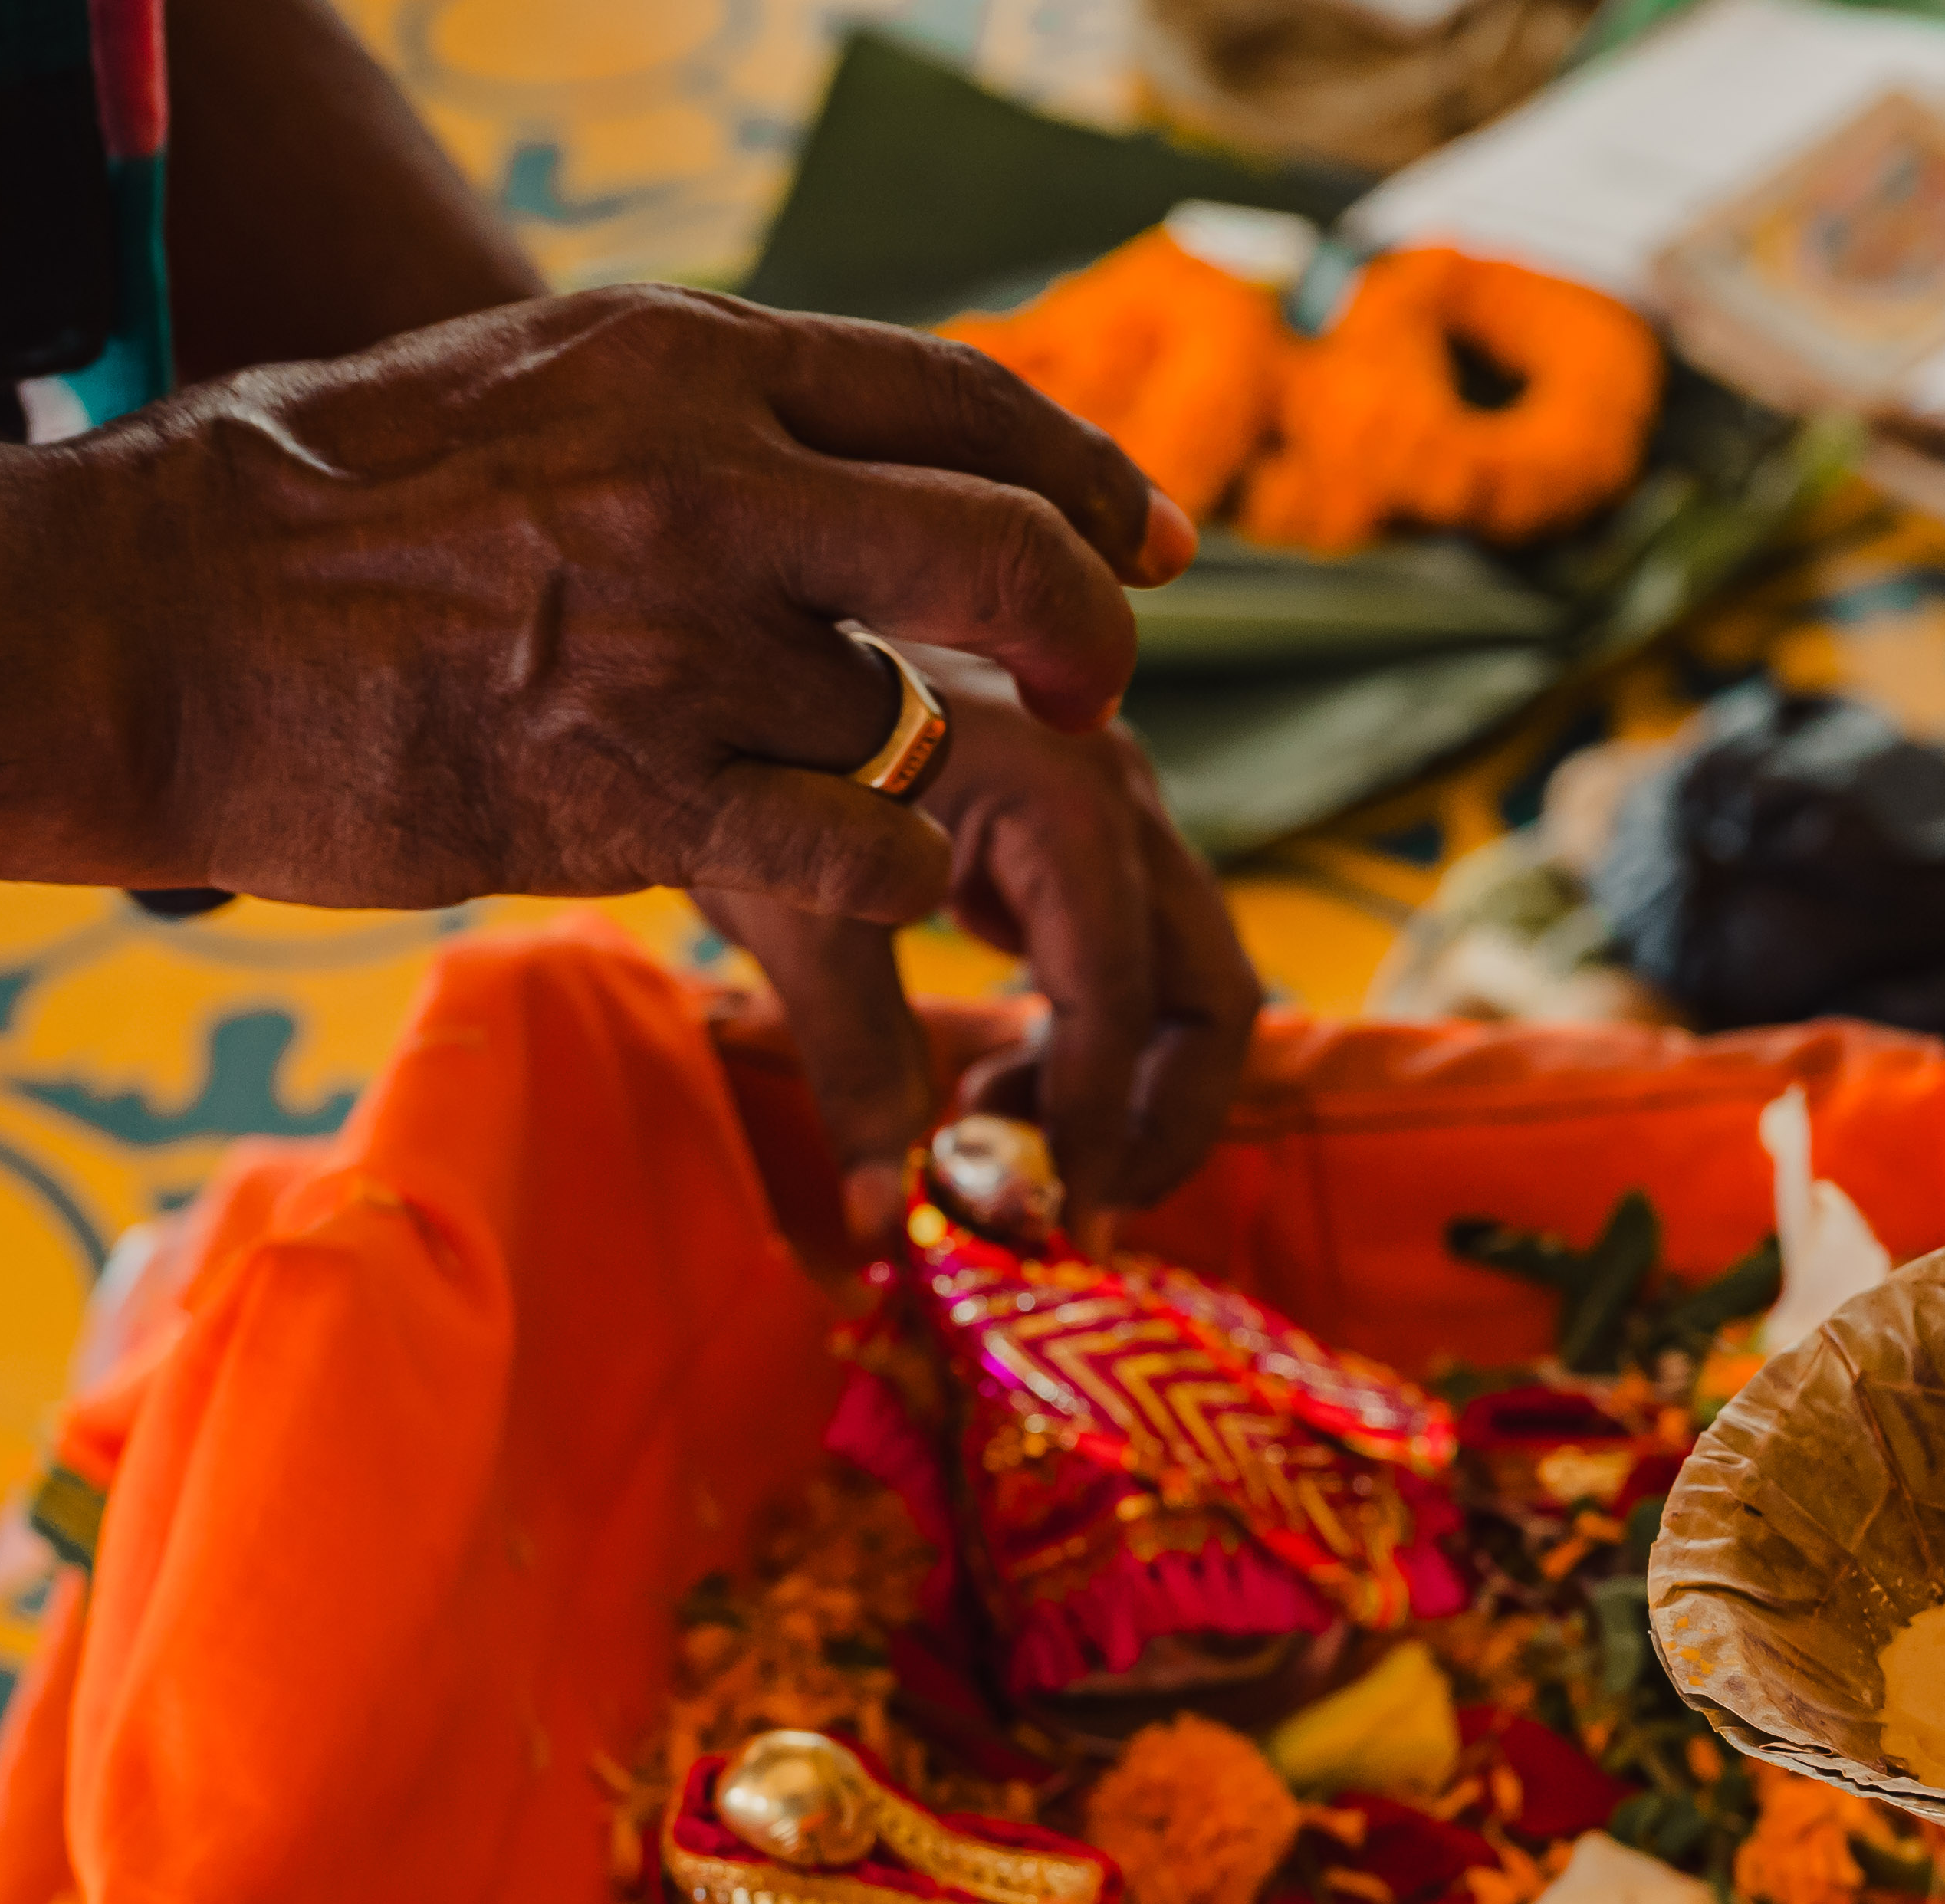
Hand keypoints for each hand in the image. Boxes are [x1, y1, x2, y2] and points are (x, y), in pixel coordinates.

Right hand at [94, 287, 1197, 920]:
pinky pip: (851, 855)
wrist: (137, 622)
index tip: (1148, 540)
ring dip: (911, 793)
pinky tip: (837, 896)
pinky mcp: (632, 792)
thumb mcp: (520, 390)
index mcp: (683, 358)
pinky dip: (878, 894)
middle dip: (1087, 631)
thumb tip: (811, 462)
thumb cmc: (303, 519)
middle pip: (1000, 550)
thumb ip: (681, 420)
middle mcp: (706, 479)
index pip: (961, 396)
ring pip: (910, 726)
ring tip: (847, 827)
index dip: (1085, 476)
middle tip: (1104, 696)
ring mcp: (675, 640)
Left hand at [698, 648, 1262, 1236]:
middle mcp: (1118, 792)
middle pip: (1212, 993)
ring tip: (1012, 1135)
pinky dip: (1103, 1044)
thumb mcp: (794, 914)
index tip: (1058, 1224)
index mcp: (1061, 794)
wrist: (732, 637)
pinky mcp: (1088, 837)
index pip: (1118, 996)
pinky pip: (1144, 961)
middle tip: (1074, 1210)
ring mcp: (1115, 809)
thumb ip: (853, 1064)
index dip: (1095, 1126)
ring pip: (1194, 983)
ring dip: (1135, 1090)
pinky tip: (1002, 1079)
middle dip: (1160, 1122)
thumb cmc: (752, 749)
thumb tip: (879, 1223)